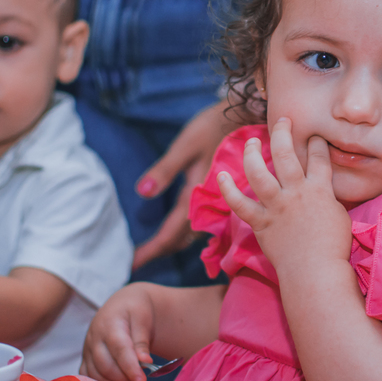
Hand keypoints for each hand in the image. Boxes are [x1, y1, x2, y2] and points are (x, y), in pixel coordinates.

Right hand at [80, 282, 156, 380]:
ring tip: (130, 376)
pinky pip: (88, 376)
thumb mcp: (143, 319)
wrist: (121, 304)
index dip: (130, 367)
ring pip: (96, 374)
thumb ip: (142, 341)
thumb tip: (145, 361)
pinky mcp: (86, 357)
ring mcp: (87, 348)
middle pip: (106, 366)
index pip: (119, 349)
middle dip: (124, 376)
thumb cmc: (135, 310)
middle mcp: (94, 338)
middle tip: (140, 376)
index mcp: (110, 324)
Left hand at [133, 99, 235, 269]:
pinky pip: (204, 223)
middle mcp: (211, 207)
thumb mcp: (186, 145)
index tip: (133, 263)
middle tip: (137, 260)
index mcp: (197, 196)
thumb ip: (165, 170)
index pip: (171, 233)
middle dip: (160, 250)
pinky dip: (188, 230)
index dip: (153, 249)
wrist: (248, 117)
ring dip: (174, 242)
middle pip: (182, 239)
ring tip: (155, 248)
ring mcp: (220, 204)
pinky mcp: (224, 197)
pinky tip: (180, 229)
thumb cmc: (213, 128)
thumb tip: (142, 192)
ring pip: (194, 233)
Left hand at [216, 118, 352, 276]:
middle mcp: (296, 193)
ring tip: (252, 142)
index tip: (313, 135)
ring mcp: (277, 207)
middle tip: (281, 121)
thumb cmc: (334, 249)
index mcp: (321, 191)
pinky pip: (240, 204)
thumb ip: (329, 201)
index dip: (317, 143)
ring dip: (253, 153)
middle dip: (283, 133)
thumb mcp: (340, 218)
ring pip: (260, 172)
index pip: (319, 158)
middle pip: (287, 154)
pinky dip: (228, 189)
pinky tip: (220, 175)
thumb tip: (324, 193)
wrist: (316, 273)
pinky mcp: (261, 223)